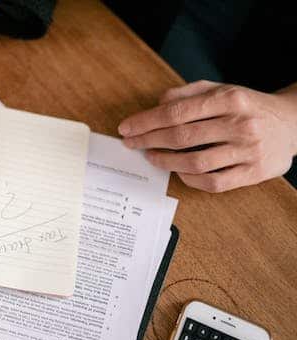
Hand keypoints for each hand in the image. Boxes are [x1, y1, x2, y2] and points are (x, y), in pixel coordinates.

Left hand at [118, 80, 296, 191]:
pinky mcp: (252, 173)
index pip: (177, 112)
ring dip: (165, 161)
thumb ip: (188, 93)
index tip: (126, 128)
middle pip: (182, 136)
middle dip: (149, 140)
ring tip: (151, 156)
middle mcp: (240, 124)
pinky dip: (189, 179)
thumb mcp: (222, 89)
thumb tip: (157, 104)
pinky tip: (177, 171)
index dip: (147, 121)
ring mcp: (247, 151)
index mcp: (230, 99)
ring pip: (195, 162)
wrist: (293, 122)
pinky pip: (213, 183)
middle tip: (131, 143)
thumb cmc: (248, 106)